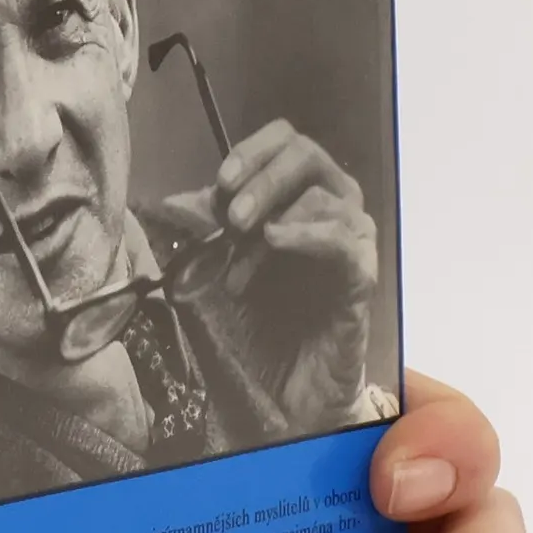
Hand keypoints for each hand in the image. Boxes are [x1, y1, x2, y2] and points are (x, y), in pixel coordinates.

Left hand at [203, 118, 378, 428]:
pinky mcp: (361, 278)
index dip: (252, 152)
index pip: (287, 140)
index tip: (220, 183)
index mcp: (299, 198)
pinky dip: (307, 233)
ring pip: (322, 197)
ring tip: (239, 274)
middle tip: (231, 218)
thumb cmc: (260, 328)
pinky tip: (275, 240)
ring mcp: (351, 242)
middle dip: (262, 180)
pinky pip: (345, 240)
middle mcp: (333, 210)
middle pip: (307, 155)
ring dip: (271, 226)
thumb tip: (170, 201)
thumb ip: (204, 233)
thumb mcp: (219, 270)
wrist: (285, 393)